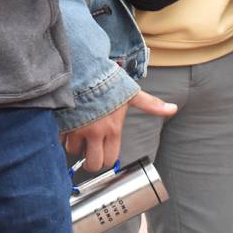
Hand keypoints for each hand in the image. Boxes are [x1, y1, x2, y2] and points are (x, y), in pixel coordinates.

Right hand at [60, 90, 176, 172]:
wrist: (82, 68)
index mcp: (112, 129)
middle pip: (92, 164)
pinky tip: (67, 126)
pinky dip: (62, 136)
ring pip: (73, 151)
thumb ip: (151, 105)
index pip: (110, 160)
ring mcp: (76, 130)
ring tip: (78, 133)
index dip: (107, 159)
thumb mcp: (131, 93)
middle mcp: (94, 133)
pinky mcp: (61, 124)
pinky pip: (59, 140)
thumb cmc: (107, 81)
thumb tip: (173, 109)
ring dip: (75, 146)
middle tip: (90, 150)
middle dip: (91, 160)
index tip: (104, 151)